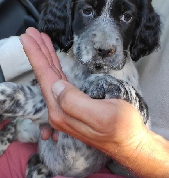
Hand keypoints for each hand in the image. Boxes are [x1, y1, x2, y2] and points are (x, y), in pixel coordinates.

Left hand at [20, 28, 168, 177]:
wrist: (132, 144)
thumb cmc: (122, 129)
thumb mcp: (101, 115)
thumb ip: (75, 102)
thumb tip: (56, 85)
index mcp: (62, 112)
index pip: (45, 77)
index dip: (36, 56)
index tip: (27, 38)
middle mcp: (60, 111)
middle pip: (45, 75)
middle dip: (38, 53)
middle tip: (30, 34)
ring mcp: (66, 109)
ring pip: (52, 77)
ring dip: (45, 57)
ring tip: (39, 40)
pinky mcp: (75, 105)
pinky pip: (60, 81)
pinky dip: (55, 67)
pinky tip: (53, 60)